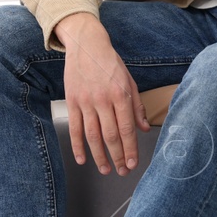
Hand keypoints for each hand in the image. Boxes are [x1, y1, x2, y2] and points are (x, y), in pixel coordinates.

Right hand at [55, 12, 149, 176]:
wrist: (86, 45)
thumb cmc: (110, 63)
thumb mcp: (129, 81)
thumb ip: (137, 106)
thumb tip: (144, 128)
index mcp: (120, 94)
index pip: (127, 128)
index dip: (130, 149)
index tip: (133, 163)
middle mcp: (103, 100)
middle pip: (110, 136)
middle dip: (117, 157)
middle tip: (122, 171)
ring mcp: (85, 101)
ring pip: (92, 136)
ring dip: (99, 156)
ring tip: (105, 169)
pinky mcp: (71, 102)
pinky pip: (75, 128)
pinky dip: (77, 146)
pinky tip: (82, 159)